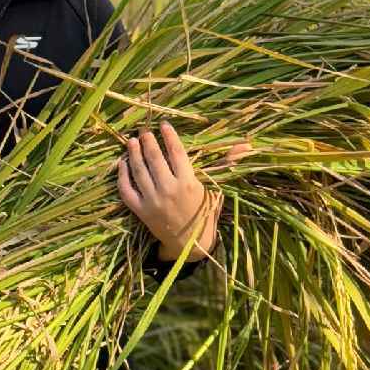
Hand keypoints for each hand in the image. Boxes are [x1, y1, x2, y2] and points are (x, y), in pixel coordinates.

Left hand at [117, 121, 252, 262]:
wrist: (190, 244)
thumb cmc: (205, 213)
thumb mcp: (216, 189)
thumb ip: (226, 164)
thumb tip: (248, 144)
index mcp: (189, 183)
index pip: (177, 152)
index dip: (170, 136)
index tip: (164, 125)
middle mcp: (169, 190)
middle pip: (155, 158)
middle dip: (148, 141)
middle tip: (145, 132)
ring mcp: (152, 201)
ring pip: (139, 171)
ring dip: (134, 153)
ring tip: (132, 141)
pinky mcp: (140, 211)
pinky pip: (126, 190)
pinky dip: (122, 175)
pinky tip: (122, 163)